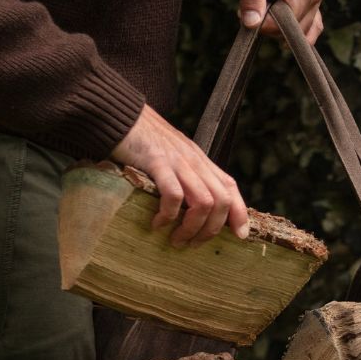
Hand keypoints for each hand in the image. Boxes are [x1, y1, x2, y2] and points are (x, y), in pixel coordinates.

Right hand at [110, 104, 248, 247]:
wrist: (120, 114)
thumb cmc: (142, 140)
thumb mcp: (172, 156)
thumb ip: (184, 175)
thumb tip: (191, 207)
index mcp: (200, 160)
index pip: (230, 187)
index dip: (239, 213)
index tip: (240, 236)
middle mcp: (194, 161)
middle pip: (221, 200)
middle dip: (211, 230)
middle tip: (192, 245)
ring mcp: (178, 161)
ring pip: (203, 202)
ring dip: (191, 228)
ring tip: (176, 240)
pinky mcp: (158, 162)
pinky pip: (174, 194)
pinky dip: (169, 215)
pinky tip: (157, 223)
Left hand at [237, 0, 326, 44]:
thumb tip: (251, 24)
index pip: (286, 24)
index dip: (263, 25)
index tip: (245, 13)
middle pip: (295, 30)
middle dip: (270, 25)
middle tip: (251, 7)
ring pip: (302, 30)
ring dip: (280, 27)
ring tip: (263, 7)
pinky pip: (310, 23)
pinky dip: (293, 28)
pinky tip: (277, 23)